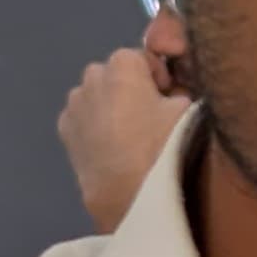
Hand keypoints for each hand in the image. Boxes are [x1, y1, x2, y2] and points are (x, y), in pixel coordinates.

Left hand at [58, 32, 191, 235]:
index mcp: (122, 64)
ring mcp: (74, 106)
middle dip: (132, 90)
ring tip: (131, 139)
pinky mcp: (65, 133)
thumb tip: (172, 94)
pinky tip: (111, 151)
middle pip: (116, 75)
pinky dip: (95, 127)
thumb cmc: (166, 148)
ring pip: (97, 96)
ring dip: (111, 107)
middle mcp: (91, 77)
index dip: (160, 79)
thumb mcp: (192, 110)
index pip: (144, 58)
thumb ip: (182, 90)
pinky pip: (83, 119)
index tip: (170, 102)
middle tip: (152, 120)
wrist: (132, 197)